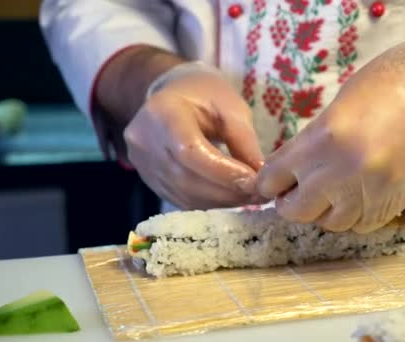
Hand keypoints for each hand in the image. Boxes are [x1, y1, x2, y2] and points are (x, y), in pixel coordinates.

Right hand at [124, 63, 265, 209]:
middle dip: (227, 190)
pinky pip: (181, 199)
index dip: (223, 172)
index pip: (190, 151)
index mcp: (162, 113)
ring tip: (251, 196)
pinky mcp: (150, 181)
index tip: (255, 181)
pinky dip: (210, 202)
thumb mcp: (230, 107)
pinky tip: (231, 197)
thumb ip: (243, 140)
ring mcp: (143, 164)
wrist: (173, 95)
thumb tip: (261, 177)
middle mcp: (144, 141)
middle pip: (186, 178)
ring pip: (184, 194)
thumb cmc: (205, 95)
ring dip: (222, 200)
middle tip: (261, 194)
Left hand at [257, 22, 404, 232]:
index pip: (274, 176)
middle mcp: (341, 172)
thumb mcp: (341, 103)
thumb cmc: (396, 81)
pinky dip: (354, 216)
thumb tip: (297, 164)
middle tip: (298, 192)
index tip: (271, 184)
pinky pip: (361, 225)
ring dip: (325, 211)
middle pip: (296, 210)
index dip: (268, 182)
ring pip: (329, 223)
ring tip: (332, 193)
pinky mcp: (394, 205)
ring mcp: (369, 193)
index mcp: (322, 138)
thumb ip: (314, 138)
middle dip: (292, 203)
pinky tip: (358, 197)